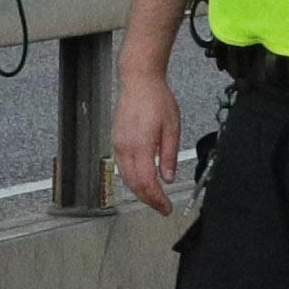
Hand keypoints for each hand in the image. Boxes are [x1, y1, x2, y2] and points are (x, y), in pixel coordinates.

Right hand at [109, 58, 184, 214]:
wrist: (139, 81)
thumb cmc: (156, 98)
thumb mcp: (172, 127)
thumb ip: (170, 155)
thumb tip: (168, 177)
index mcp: (141, 146)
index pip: (147, 183)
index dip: (157, 200)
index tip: (166, 207)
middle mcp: (126, 147)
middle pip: (134, 184)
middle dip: (148, 200)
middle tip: (161, 206)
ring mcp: (118, 144)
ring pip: (126, 178)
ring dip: (139, 191)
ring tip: (154, 196)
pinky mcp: (116, 140)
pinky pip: (121, 167)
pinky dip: (132, 178)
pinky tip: (142, 179)